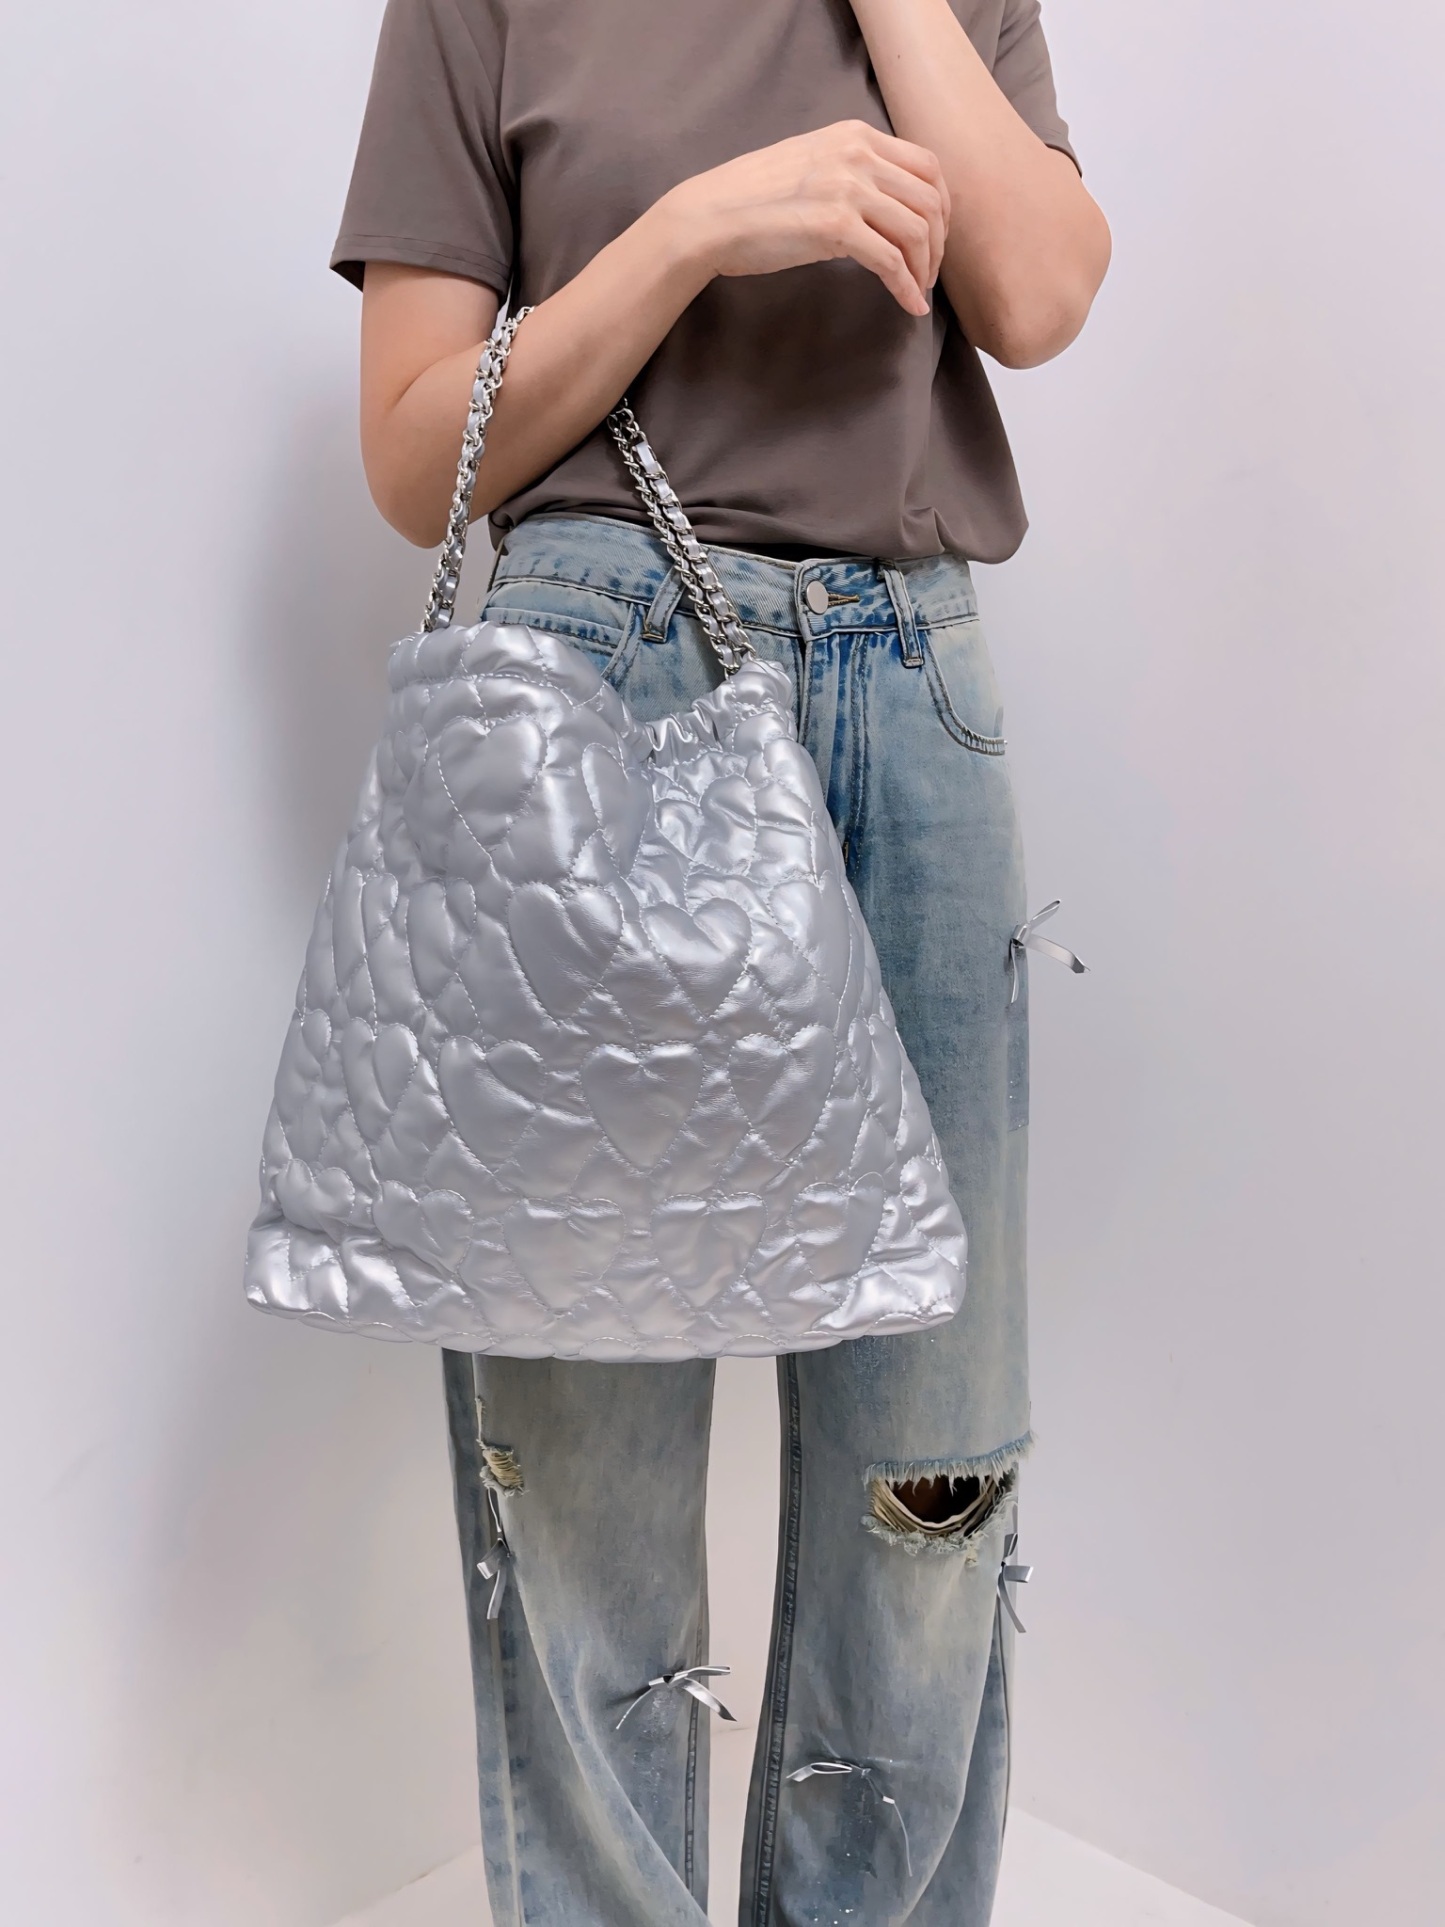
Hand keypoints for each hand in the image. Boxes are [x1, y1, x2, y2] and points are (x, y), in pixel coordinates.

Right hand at [658, 120, 949, 316]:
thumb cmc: (752, 199)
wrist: (711, 217)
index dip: (942, 207)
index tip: (935, 238)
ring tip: (919, 291)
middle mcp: (858, 155)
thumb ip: (850, 171)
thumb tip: (883, 204)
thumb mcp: (811, 164)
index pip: (926, 165)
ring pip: (917, 232)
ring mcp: (848, 189)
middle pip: (930, 200)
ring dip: (925, 269)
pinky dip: (907, 288)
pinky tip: (910, 306)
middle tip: (930, 273)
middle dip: (939, 243)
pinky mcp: (836, 227)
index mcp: (855, 136)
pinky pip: (891, 262)